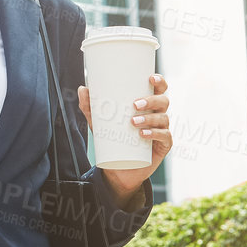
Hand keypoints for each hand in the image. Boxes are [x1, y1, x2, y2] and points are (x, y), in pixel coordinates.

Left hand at [78, 72, 170, 203]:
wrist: (118, 168)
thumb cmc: (113, 138)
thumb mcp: (100, 123)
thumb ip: (91, 107)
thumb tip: (82, 89)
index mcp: (148, 105)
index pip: (159, 89)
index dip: (159, 81)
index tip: (150, 78)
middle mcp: (158, 115)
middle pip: (163, 101)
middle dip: (151, 100)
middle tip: (135, 104)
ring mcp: (162, 130)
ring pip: (163, 118)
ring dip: (149, 118)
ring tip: (133, 122)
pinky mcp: (163, 146)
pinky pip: (164, 137)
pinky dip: (154, 134)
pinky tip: (143, 134)